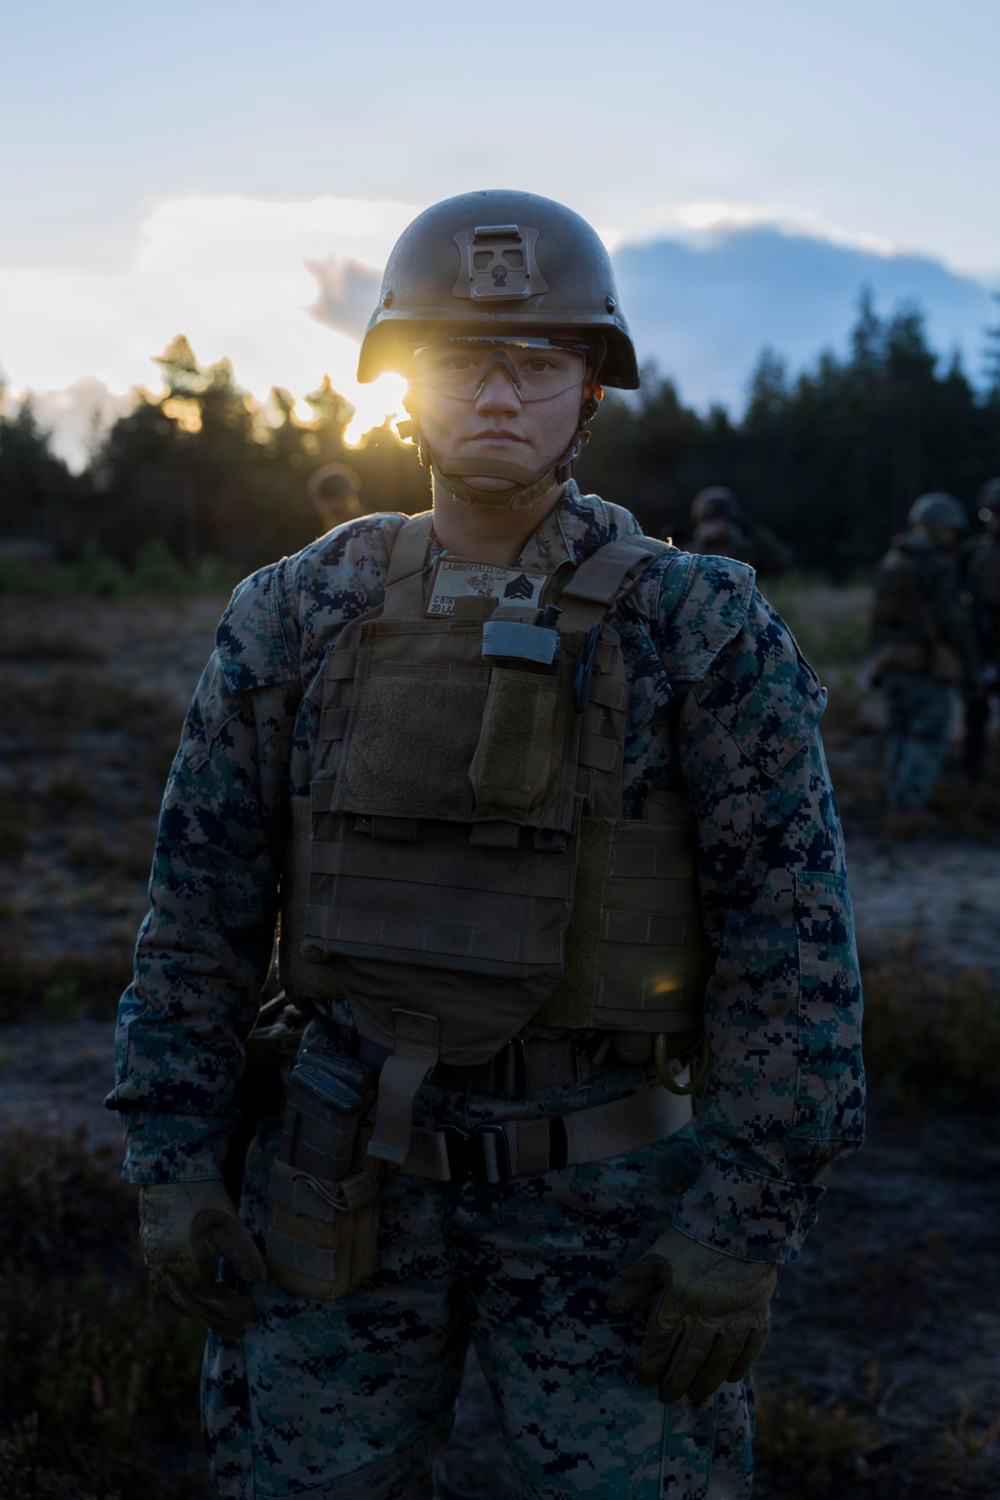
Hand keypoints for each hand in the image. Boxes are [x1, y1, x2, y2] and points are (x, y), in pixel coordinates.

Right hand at [138, 1179, 265, 1337]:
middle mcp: (168, 1272)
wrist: (170, 1171)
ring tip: (215, 1320)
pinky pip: (162, 1289)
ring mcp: (156, 1264)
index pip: (215, 1299)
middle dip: (219, 1321)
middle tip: (240, 1332)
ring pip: (177, 1300)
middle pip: (195, 1307)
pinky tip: (187, 1300)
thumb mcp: (229, 1224)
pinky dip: (177, 1300)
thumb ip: (243, 1255)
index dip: (234, 1309)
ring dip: (197, 1313)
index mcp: (188, 1268)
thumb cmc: (203, 1196)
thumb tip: (259, 1281)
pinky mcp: (151, 1253)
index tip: (252, 1315)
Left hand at [606, 1225, 775, 1403]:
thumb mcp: (657, 1256)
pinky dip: (740, 1365)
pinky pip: (750, 1348)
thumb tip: (612, 1308)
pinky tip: (730, 1377)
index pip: (659, 1343)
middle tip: (667, 1398)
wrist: (740, 1220)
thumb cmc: (692, 1237)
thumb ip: (635, 1284)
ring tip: (696, 1395)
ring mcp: (735, 1316)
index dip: (649, 1364)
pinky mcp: (758, 1312)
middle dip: (675, 1382)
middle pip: (688, 1359)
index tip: (643, 1377)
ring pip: (718, 1360)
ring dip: (706, 1381)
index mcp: (678, 1300)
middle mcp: (706, 1314)